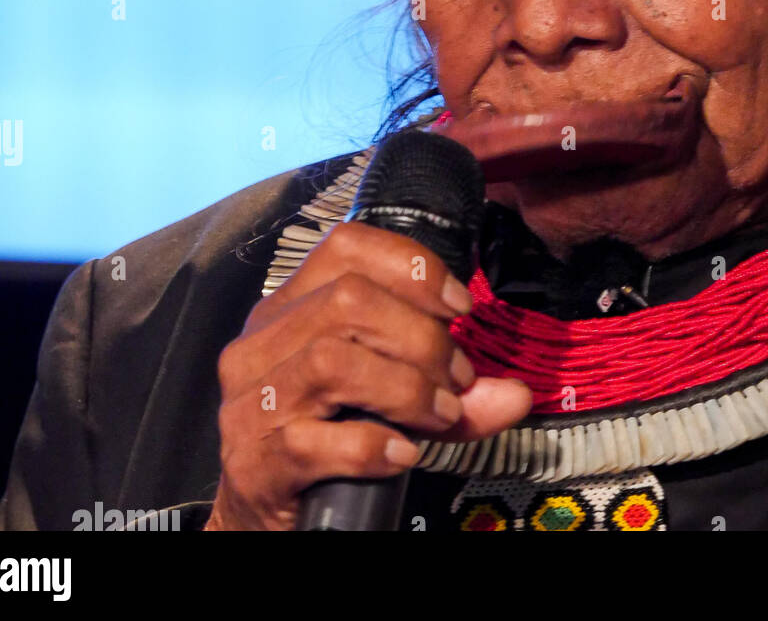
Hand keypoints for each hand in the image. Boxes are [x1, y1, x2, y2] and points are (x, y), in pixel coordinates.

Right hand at [204, 220, 529, 529]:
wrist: (267, 520)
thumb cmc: (326, 446)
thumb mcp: (391, 404)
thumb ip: (451, 392)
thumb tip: (516, 393)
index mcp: (289, 309)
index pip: (346, 247)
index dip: (412, 267)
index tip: (459, 306)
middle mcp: (261, 345)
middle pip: (348, 300)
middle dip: (421, 337)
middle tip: (456, 380)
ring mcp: (251, 403)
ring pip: (332, 360)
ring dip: (406, 388)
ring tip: (440, 416)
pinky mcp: (254, 463)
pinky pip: (313, 441)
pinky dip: (371, 446)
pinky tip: (401, 455)